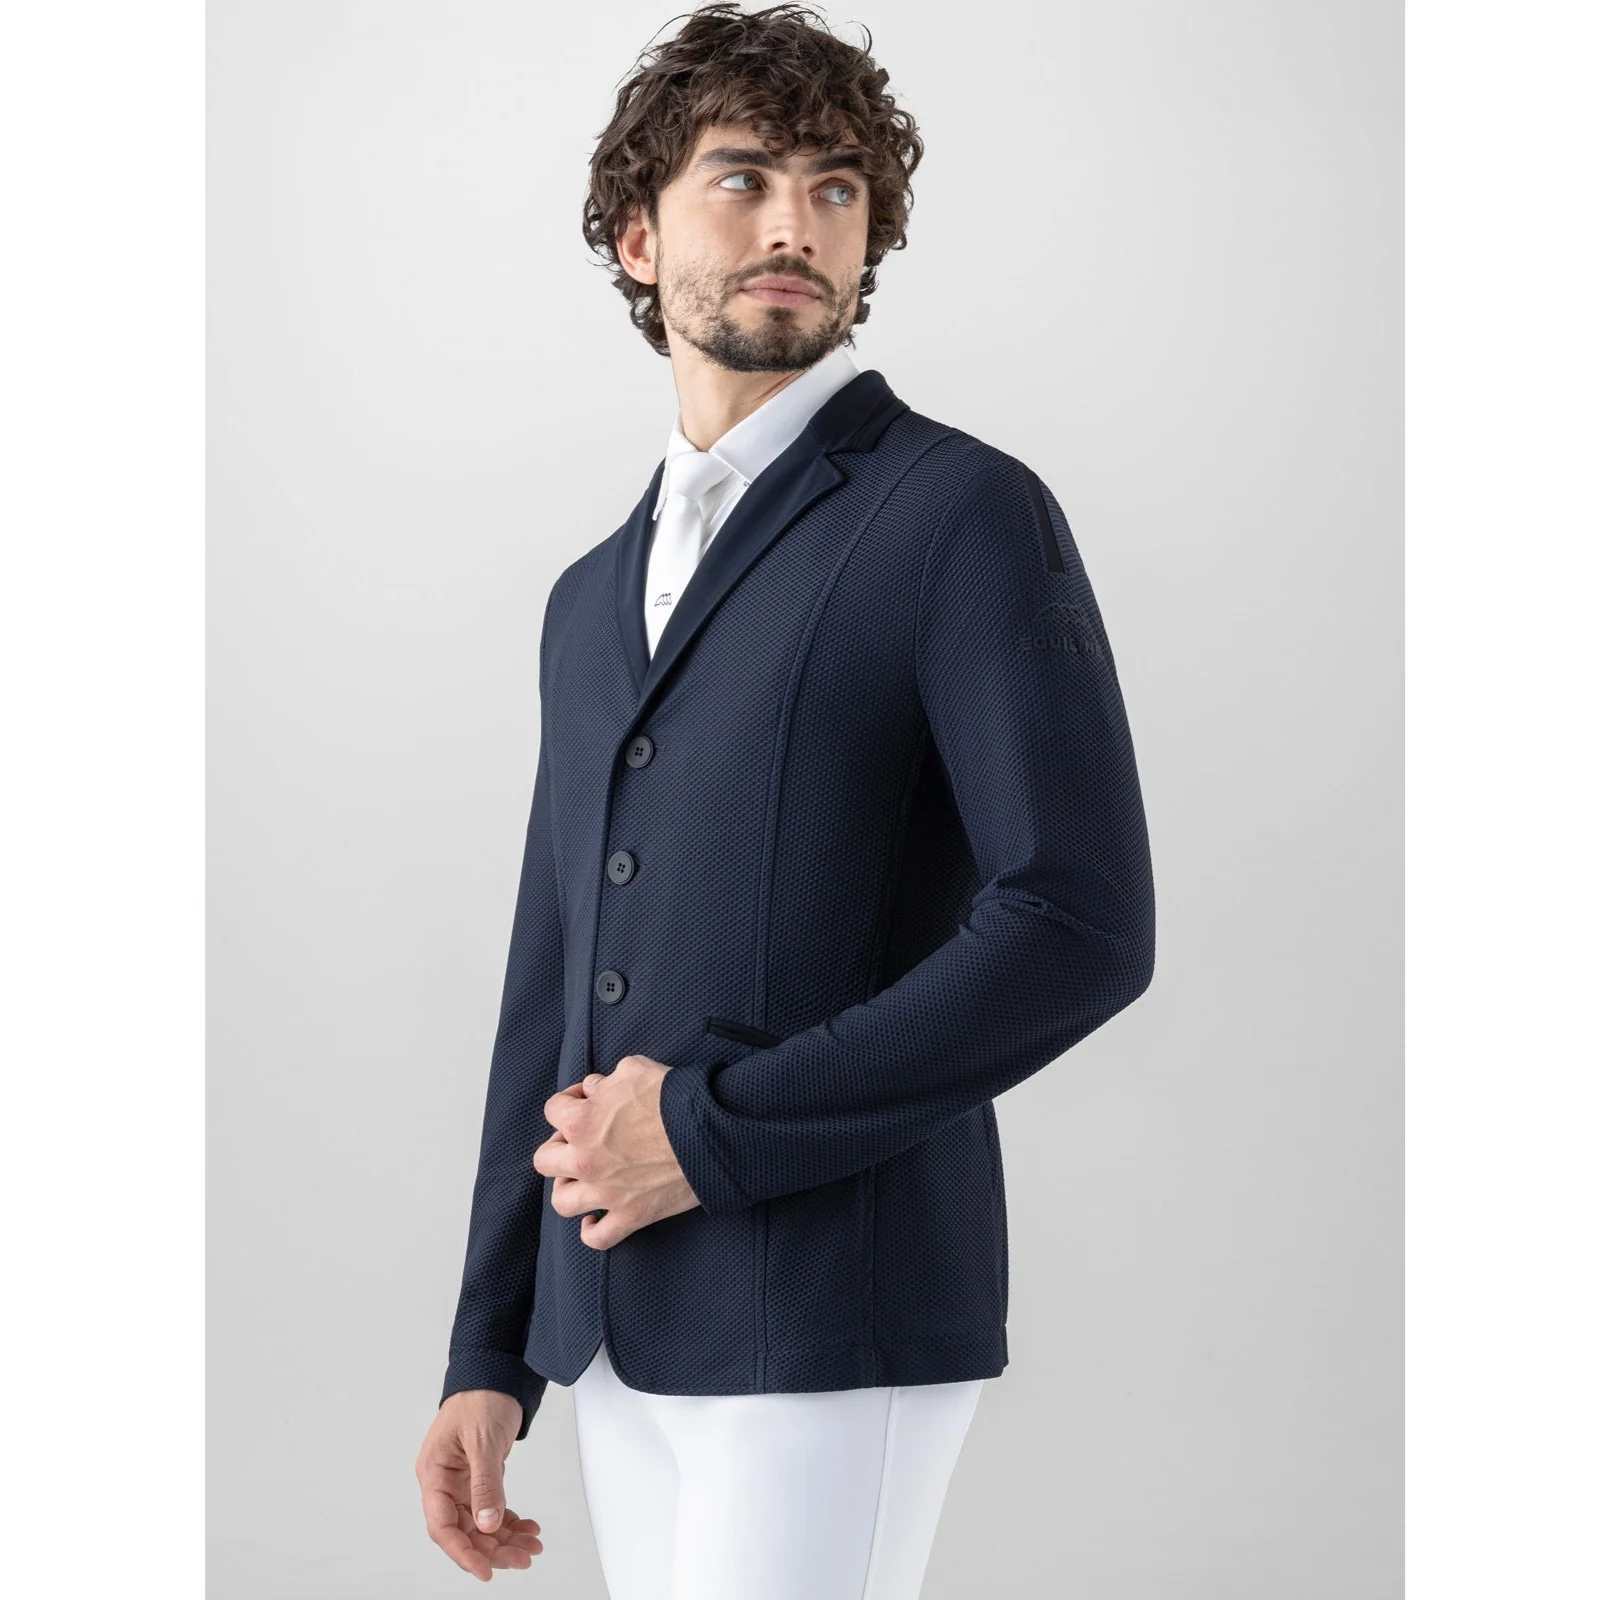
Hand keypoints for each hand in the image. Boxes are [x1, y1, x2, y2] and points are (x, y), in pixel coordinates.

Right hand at [416, 1390, 543, 1581]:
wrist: (495, 1371)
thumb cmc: (480, 1395)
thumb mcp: (483, 1440)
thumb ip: (485, 1484)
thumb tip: (487, 1524)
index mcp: (435, 1473)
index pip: (443, 1525)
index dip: (463, 1552)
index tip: (485, 1570)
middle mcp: (445, 1481)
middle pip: (465, 1529)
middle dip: (493, 1548)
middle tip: (522, 1558)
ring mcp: (463, 1481)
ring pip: (481, 1523)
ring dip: (505, 1538)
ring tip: (532, 1545)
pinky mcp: (480, 1477)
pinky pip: (491, 1508)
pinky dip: (509, 1521)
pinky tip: (526, 1527)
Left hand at [536, 1056, 702, 1247]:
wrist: (710, 1131)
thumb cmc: (672, 1096)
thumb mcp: (634, 1069)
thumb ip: (605, 1080)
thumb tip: (594, 1090)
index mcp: (581, 1122)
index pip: (553, 1110)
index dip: (569, 1100)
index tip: (586, 1099)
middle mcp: (584, 1161)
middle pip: (545, 1160)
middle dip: (559, 1145)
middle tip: (581, 1139)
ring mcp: (605, 1194)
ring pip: (561, 1201)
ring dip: (568, 1188)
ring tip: (582, 1179)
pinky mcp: (630, 1216)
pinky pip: (597, 1238)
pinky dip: (591, 1230)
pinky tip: (594, 1219)